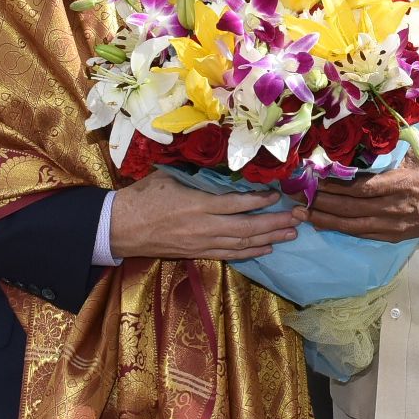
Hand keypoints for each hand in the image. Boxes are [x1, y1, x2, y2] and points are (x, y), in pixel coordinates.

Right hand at [108, 169, 301, 261]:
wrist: (119, 227)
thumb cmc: (142, 197)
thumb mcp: (169, 176)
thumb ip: (196, 174)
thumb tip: (218, 164)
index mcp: (197, 204)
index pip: (237, 204)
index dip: (260, 201)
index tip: (279, 195)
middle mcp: (204, 227)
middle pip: (248, 228)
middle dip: (276, 223)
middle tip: (298, 218)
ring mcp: (201, 243)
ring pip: (242, 244)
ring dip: (269, 239)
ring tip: (291, 234)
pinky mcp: (197, 253)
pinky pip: (229, 255)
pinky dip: (250, 253)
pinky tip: (266, 249)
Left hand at [306, 151, 418, 240]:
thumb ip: (393, 148)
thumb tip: (366, 136)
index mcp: (400, 183)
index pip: (362, 187)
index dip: (336, 186)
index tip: (315, 179)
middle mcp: (393, 207)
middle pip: (351, 207)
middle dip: (321, 202)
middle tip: (296, 195)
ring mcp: (392, 224)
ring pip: (352, 224)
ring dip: (324, 219)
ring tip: (301, 213)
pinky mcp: (392, 235)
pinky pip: (361, 234)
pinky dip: (340, 229)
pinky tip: (322, 224)